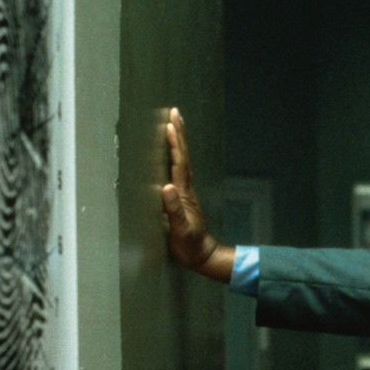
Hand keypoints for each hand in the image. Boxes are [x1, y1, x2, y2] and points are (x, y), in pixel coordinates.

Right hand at [162, 107, 233, 281]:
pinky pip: (179, 171)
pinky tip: (173, 154)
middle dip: (178, 135)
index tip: (170, 124)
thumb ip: (174, 210)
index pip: (179, 164)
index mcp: (184, 194)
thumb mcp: (181, 230)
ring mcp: (185, 193)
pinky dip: (176, 157)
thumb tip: (167, 187)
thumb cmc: (190, 246)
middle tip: (174, 112)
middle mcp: (186, 190)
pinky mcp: (183, 199)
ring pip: (182, 162)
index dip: (175, 145)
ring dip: (178, 142)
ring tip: (173, 125)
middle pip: (183, 157)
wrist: (202, 256)